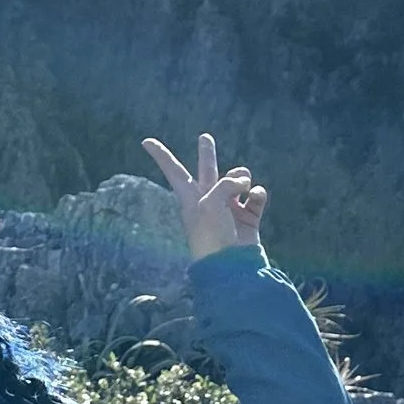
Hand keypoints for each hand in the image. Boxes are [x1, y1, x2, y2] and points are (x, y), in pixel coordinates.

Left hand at [141, 132, 266, 261]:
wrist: (229, 266)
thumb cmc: (210, 235)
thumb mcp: (210, 202)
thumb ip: (227, 183)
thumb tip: (248, 185)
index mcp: (190, 197)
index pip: (173, 170)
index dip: (161, 154)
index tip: (145, 141)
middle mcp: (208, 200)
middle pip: (207, 170)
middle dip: (207, 154)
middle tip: (204, 137)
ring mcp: (229, 209)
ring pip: (238, 180)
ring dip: (243, 177)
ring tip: (244, 187)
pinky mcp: (247, 219)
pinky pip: (256, 197)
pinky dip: (258, 193)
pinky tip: (255, 196)